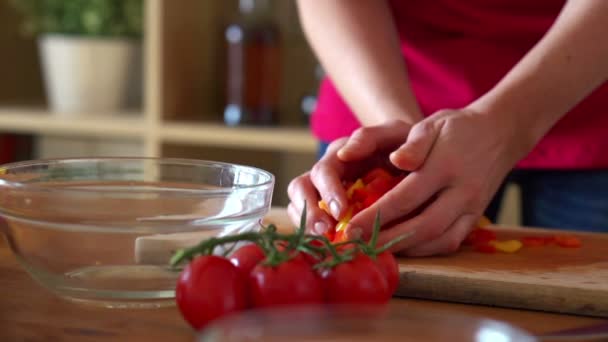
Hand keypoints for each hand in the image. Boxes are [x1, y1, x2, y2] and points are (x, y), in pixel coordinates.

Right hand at [287, 121, 414, 233]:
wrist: (413, 156)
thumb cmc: (404, 144)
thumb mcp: (396, 133)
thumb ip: (379, 137)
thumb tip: (358, 154)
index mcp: (340, 152)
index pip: (324, 170)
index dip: (328, 191)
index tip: (341, 211)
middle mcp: (327, 171)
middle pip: (301, 188)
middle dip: (309, 210)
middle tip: (324, 231)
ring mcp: (324, 190)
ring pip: (297, 205)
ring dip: (306, 224)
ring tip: (323, 242)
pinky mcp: (328, 210)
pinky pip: (309, 221)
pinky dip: (314, 234)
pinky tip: (328, 246)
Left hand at [341, 110, 526, 255]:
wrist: (500, 133)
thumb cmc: (456, 127)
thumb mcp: (431, 124)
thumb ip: (413, 144)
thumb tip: (397, 160)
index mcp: (446, 166)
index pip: (405, 198)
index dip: (376, 217)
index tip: (350, 227)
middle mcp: (462, 191)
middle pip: (422, 226)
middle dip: (386, 240)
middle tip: (357, 245)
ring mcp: (472, 208)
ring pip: (439, 240)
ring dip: (405, 249)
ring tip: (374, 251)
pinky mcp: (476, 217)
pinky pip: (451, 241)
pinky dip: (425, 250)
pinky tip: (402, 249)